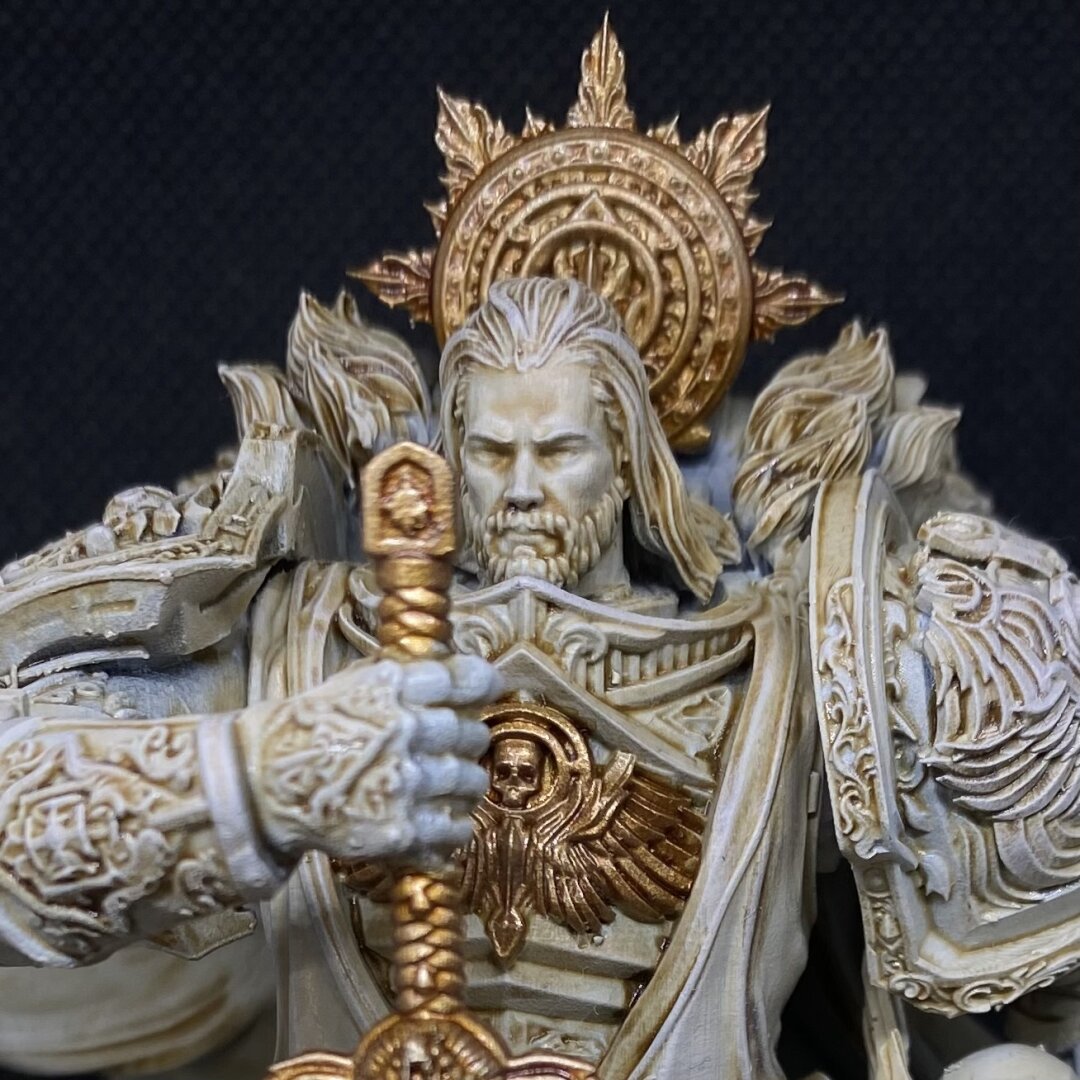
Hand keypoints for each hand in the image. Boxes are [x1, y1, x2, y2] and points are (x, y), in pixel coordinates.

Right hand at [238, 655, 500, 865]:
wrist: (260, 784)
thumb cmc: (308, 728)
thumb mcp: (352, 684)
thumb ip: (403, 679)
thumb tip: (456, 674)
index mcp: (394, 686)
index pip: (465, 679)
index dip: (483, 684)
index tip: (489, 689)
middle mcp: (406, 728)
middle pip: (470, 733)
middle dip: (467, 741)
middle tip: (456, 748)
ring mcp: (405, 780)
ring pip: (469, 781)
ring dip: (465, 784)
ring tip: (451, 787)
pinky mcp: (400, 828)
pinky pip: (454, 827)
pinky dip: (454, 826)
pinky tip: (442, 822)